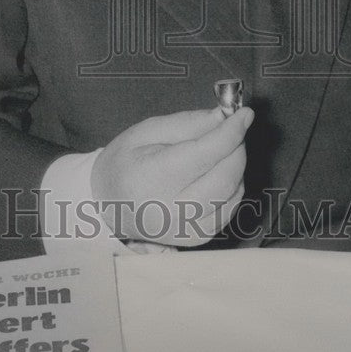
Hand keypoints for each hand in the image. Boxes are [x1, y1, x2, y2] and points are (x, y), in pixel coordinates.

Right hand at [91, 106, 252, 247]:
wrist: (105, 206)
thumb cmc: (124, 163)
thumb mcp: (147, 131)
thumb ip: (187, 123)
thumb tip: (223, 117)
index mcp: (153, 179)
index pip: (205, 154)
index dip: (231, 132)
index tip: (244, 113)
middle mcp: (173, 211)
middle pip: (226, 177)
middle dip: (237, 147)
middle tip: (232, 128)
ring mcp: (188, 230)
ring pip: (234, 192)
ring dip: (235, 165)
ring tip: (218, 150)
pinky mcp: (198, 238)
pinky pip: (230, 207)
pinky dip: (232, 184)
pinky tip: (215, 172)